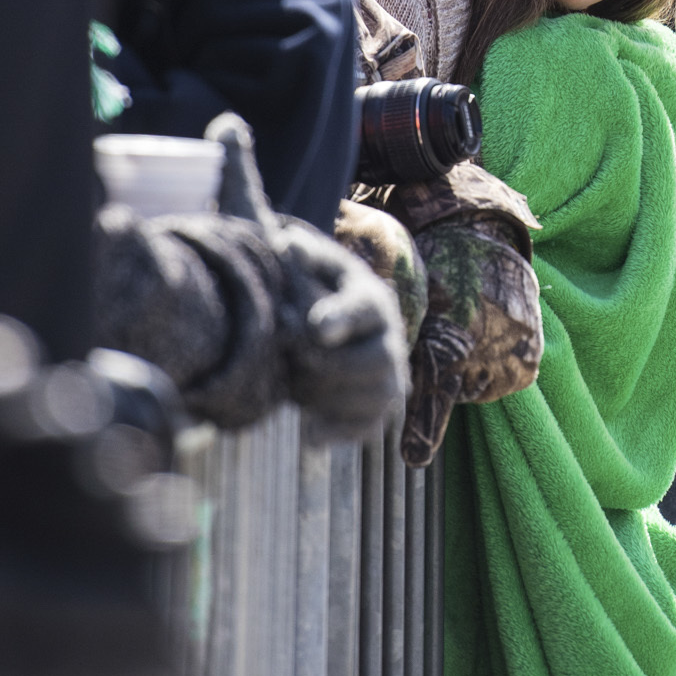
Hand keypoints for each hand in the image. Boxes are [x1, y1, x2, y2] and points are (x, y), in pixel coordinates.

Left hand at [274, 221, 408, 444]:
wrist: (336, 328)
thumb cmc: (320, 291)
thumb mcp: (313, 267)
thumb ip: (302, 257)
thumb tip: (285, 242)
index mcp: (372, 300)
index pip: (363, 310)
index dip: (343, 319)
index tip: (318, 328)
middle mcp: (391, 339)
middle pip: (372, 361)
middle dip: (325, 364)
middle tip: (290, 357)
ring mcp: (389, 376)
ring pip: (372, 397)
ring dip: (328, 395)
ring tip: (294, 384)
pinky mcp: (377, 408)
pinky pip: (367, 426)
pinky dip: (339, 432)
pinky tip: (310, 434)